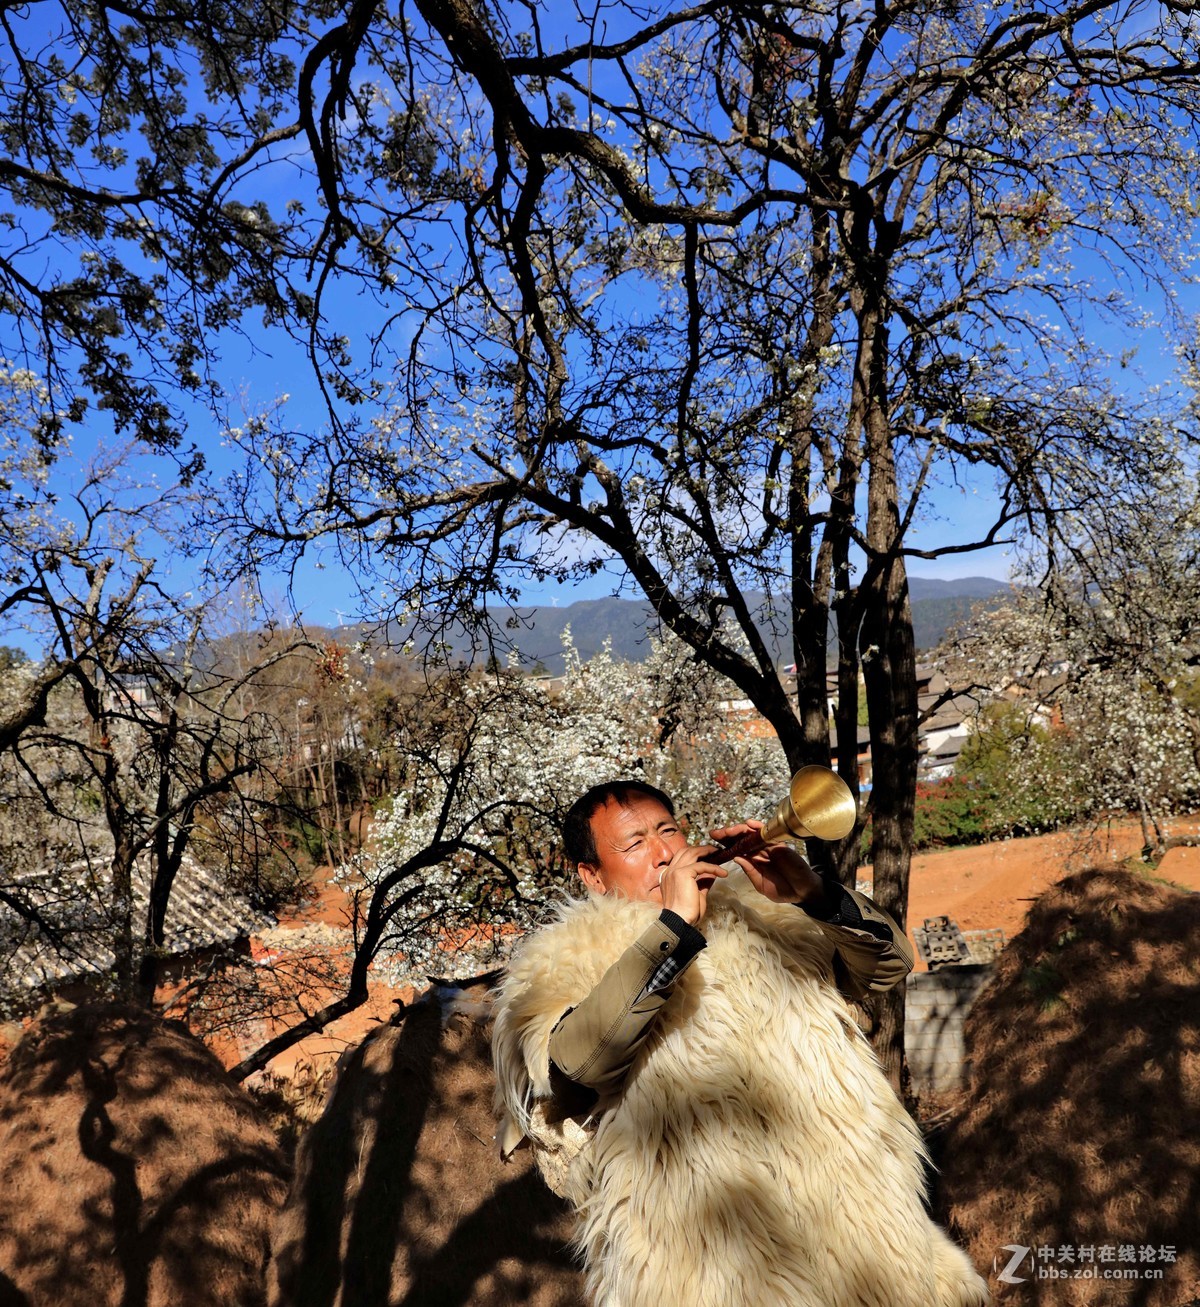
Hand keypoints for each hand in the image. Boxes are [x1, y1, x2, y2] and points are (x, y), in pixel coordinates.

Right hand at [658, 842, 727, 925]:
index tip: (707, 855)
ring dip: (707, 852)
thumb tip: (712, 874)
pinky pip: (702, 865)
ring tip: (719, 853)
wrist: (679, 921)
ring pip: (692, 853)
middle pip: (686, 851)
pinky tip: (722, 872)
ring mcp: (674, 871)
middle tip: (715, 850)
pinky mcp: (682, 873)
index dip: (694, 854)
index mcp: (669, 875)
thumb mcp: (697, 894)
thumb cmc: (686, 913)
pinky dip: (714, 867)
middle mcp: (669, 871)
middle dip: (701, 848)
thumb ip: (702, 882)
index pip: (681, 857)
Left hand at [708, 820, 822, 904]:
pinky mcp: (778, 844)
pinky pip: (767, 833)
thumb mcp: (760, 884)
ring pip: (751, 834)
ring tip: (729, 830)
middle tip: (715, 833)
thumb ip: (749, 871)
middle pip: (741, 838)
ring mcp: (768, 846)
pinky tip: (749, 824)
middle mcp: (758, 851)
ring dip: (739, 830)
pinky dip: (758, 827)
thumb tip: (736, 858)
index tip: (711, 839)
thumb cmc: (782, 889)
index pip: (735, 848)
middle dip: (728, 834)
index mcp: (752, 860)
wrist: (801, 892)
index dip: (724, 843)